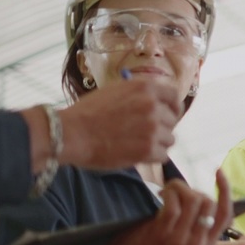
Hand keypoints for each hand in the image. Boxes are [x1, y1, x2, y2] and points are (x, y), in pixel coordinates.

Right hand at [58, 78, 182, 169]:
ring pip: (169, 139)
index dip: (172, 108)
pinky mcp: (148, 149)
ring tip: (136, 144)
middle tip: (143, 134)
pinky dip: (152, 157)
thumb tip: (158, 103)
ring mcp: (152, 128)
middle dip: (161, 128)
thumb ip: (139, 95)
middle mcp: (153, 105)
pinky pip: (163, 156)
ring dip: (157, 143)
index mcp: (146, 87)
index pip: (174, 96)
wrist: (71, 133)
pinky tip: (136, 154)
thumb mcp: (116, 91)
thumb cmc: (88, 113)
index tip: (169, 115)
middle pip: (171, 120)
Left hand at [64, 171, 236, 244]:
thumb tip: (202, 195)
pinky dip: (168, 192)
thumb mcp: (184, 242)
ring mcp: (181, 240)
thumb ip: (198, 225)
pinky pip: (173, 202)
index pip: (226, 214)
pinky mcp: (164, 232)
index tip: (219, 172)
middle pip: (209, 202)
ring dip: (179, 187)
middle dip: (192, 189)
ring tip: (167, 190)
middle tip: (176, 191)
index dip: (226, 190)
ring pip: (193, 199)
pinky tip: (161, 193)